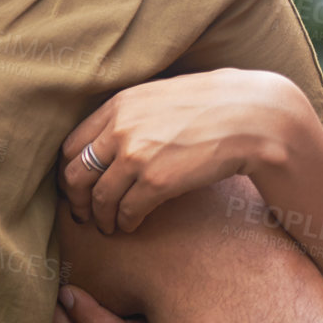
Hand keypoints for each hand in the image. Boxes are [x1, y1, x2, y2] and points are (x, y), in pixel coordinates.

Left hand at [60, 68, 304, 233]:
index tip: (76, 187)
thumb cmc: (213, 106)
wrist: (254, 117)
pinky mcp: (157, 181)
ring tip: (107, 226)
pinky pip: (127, 210)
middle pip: (76, 173)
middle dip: (75, 199)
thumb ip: (132, 113)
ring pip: (99, 197)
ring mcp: (136, 156)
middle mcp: (120, 129)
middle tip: (81, 214)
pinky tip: (130, 226)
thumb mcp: (161, 96)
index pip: (72, 145)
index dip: (69, 171)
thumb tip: (112, 133)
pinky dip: (124, 222)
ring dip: (100, 217)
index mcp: (118, 106)